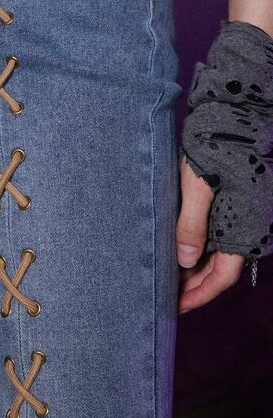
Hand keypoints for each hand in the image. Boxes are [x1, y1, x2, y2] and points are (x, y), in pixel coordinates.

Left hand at [176, 154, 243, 312]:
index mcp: (247, 229)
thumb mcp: (197, 185)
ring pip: (222, 252)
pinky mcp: (243, 202)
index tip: (176, 307)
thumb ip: (191, 224)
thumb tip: (184, 261)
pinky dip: (204, 246)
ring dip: (197, 264)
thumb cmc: (217, 144)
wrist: (237, 110)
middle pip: (222, 268)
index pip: (222, 277)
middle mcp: (253, 227)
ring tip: (168, 273)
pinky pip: (224, 234)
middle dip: (194, 283)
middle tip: (164, 294)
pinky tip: (182, 246)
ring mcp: (250, 215)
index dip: (199, 295)